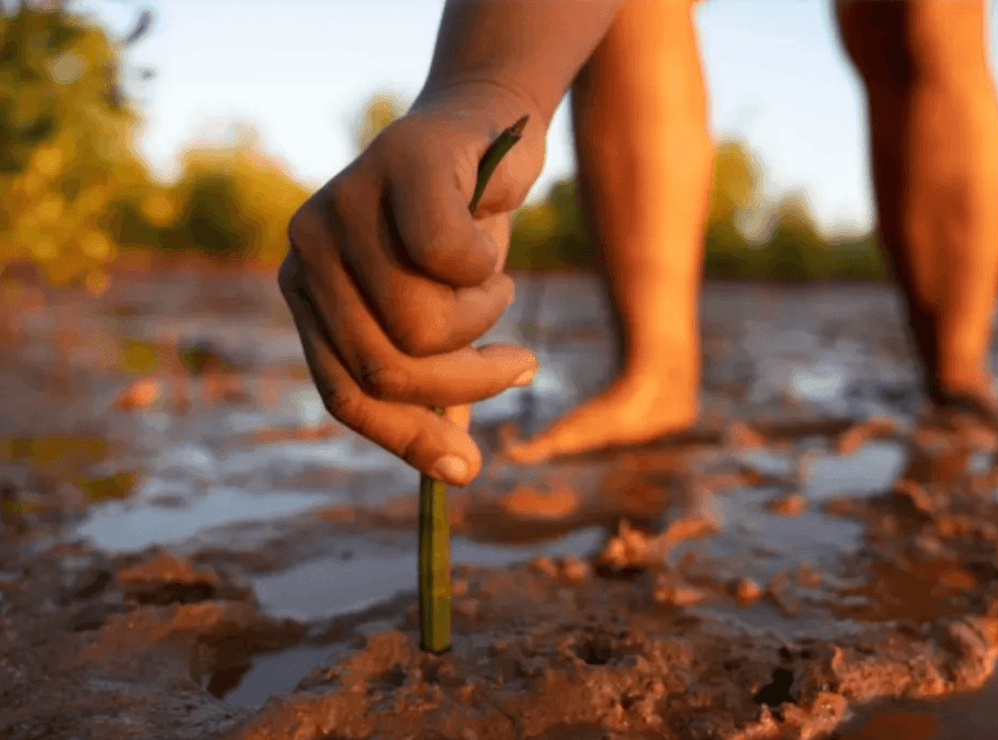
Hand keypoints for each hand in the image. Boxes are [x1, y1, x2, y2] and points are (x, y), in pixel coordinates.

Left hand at [278, 88, 543, 485]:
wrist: (489, 123)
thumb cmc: (463, 229)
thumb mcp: (442, 314)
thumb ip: (431, 377)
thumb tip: (449, 470)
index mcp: (309, 295)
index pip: (344, 394)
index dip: (407, 439)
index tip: (465, 471)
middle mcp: (307, 251)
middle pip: (386, 369)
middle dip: (468, 383)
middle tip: (520, 364)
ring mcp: (343, 204)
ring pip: (422, 327)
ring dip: (486, 318)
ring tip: (495, 280)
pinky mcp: (395, 166)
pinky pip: (452, 260)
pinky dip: (490, 266)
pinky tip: (492, 229)